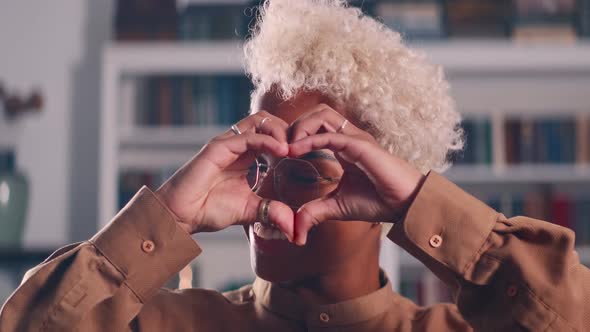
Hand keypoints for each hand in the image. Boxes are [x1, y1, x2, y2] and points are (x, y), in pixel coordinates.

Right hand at [155, 112, 294, 239]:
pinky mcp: (218, 147)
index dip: (290, 140)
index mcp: (245, 155)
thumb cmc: (209, 210)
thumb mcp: (250, 212)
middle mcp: (237, 145)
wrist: (181, 216)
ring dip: (281, 131)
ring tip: (293, 149)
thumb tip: (294, 229)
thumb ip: (272, 213)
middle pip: (269, 120)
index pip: (272, 135)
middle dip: (289, 131)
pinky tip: (282, 152)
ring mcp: (227, 144)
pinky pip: (248, 136)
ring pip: (260, 121)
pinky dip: (268, 141)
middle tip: (302, 148)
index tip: (306, 156)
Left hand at [288, 104, 426, 244]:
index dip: (296, 134)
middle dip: (295, 125)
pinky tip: (295, 152)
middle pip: (318, 113)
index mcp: (344, 147)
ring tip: (287, 147)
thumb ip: (315, 212)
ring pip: (323, 115)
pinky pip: (331, 135)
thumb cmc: (378, 202)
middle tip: (279, 146)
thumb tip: (296, 231)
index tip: (279, 153)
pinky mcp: (361, 146)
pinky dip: (310, 140)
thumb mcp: (337, 207)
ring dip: (301, 127)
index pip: (316, 126)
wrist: (405, 205)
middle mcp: (349, 138)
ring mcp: (356, 138)